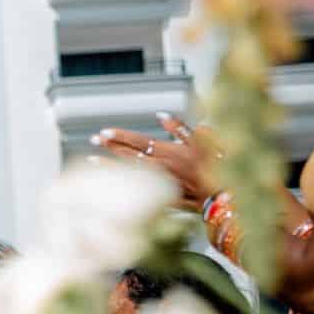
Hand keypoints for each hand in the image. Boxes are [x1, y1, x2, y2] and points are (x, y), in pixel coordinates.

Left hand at [94, 116, 218, 207]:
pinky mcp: (161, 197)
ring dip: (109, 165)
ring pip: (129, 173)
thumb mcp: (204, 142)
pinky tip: (111, 183)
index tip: (104, 132)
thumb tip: (162, 116)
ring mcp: (159, 183)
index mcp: (170, 152)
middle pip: (130, 155)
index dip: (121, 136)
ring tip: (91, 160)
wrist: (223, 195)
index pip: (139, 141)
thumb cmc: (216, 168)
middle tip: (94, 139)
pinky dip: (123, 184)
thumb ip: (182, 128)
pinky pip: (138, 190)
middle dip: (111, 146)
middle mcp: (161, 167)